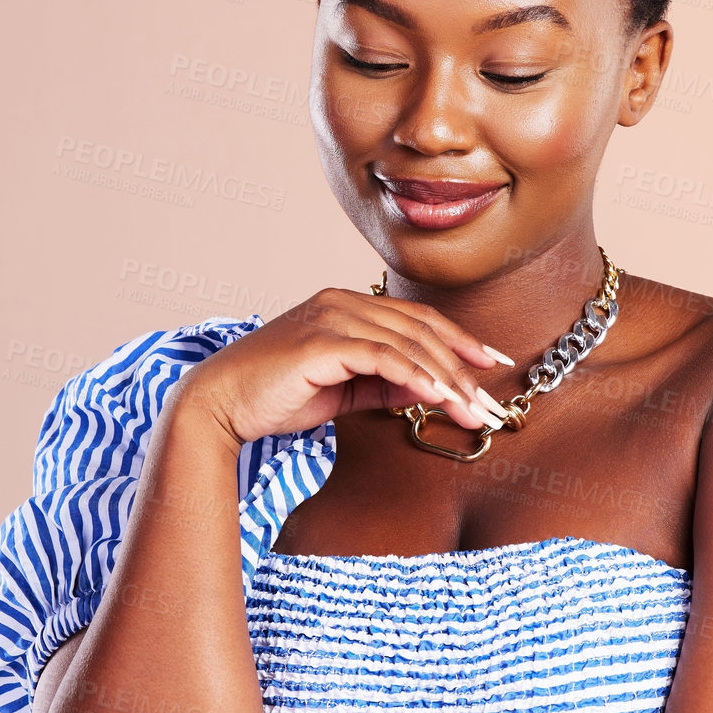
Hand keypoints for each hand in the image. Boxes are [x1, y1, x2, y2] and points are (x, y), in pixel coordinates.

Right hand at [171, 286, 514, 446]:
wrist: (219, 406)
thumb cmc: (277, 397)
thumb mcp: (345, 391)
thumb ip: (386, 384)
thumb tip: (431, 388)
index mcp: (347, 307)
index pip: (417, 320)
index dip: (460, 341)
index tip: (492, 365)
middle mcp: (341, 303)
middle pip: (420, 330)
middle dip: (463, 367)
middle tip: (490, 404)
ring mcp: (331, 318)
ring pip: (407, 344)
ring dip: (446, 378)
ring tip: (473, 410)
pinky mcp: (321, 342)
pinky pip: (381, 358)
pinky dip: (415, 377)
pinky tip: (438, 397)